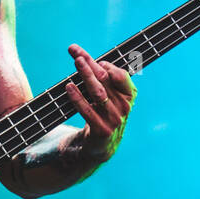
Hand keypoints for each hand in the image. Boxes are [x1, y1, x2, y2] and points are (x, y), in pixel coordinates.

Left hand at [63, 43, 136, 159]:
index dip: (103, 63)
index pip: (119, 73)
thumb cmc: (102, 113)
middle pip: (105, 80)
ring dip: (86, 76)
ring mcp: (114, 119)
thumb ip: (99, 76)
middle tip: (75, 53)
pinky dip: (77, 97)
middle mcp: (125, 106)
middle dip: (90, 64)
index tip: (84, 56)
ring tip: (76, 63)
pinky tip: (69, 87)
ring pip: (98, 92)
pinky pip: (87, 110)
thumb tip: (80, 55)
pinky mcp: (101, 130)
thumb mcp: (108, 95)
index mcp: (130, 94)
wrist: (101, 145)